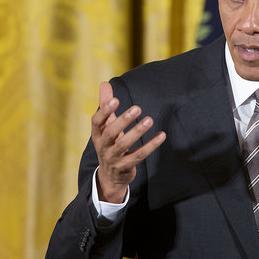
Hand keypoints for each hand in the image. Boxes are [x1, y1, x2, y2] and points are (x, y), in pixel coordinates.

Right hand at [91, 82, 165, 202]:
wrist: (111, 176)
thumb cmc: (110, 144)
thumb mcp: (106, 126)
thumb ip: (106, 105)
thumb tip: (104, 83)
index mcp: (97, 134)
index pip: (96, 121)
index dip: (105, 111)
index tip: (116, 100)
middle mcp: (103, 146)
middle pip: (110, 133)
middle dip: (123, 120)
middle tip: (138, 108)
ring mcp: (113, 158)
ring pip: (124, 145)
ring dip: (137, 132)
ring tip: (149, 120)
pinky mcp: (125, 167)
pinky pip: (139, 156)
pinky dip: (151, 146)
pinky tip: (162, 135)